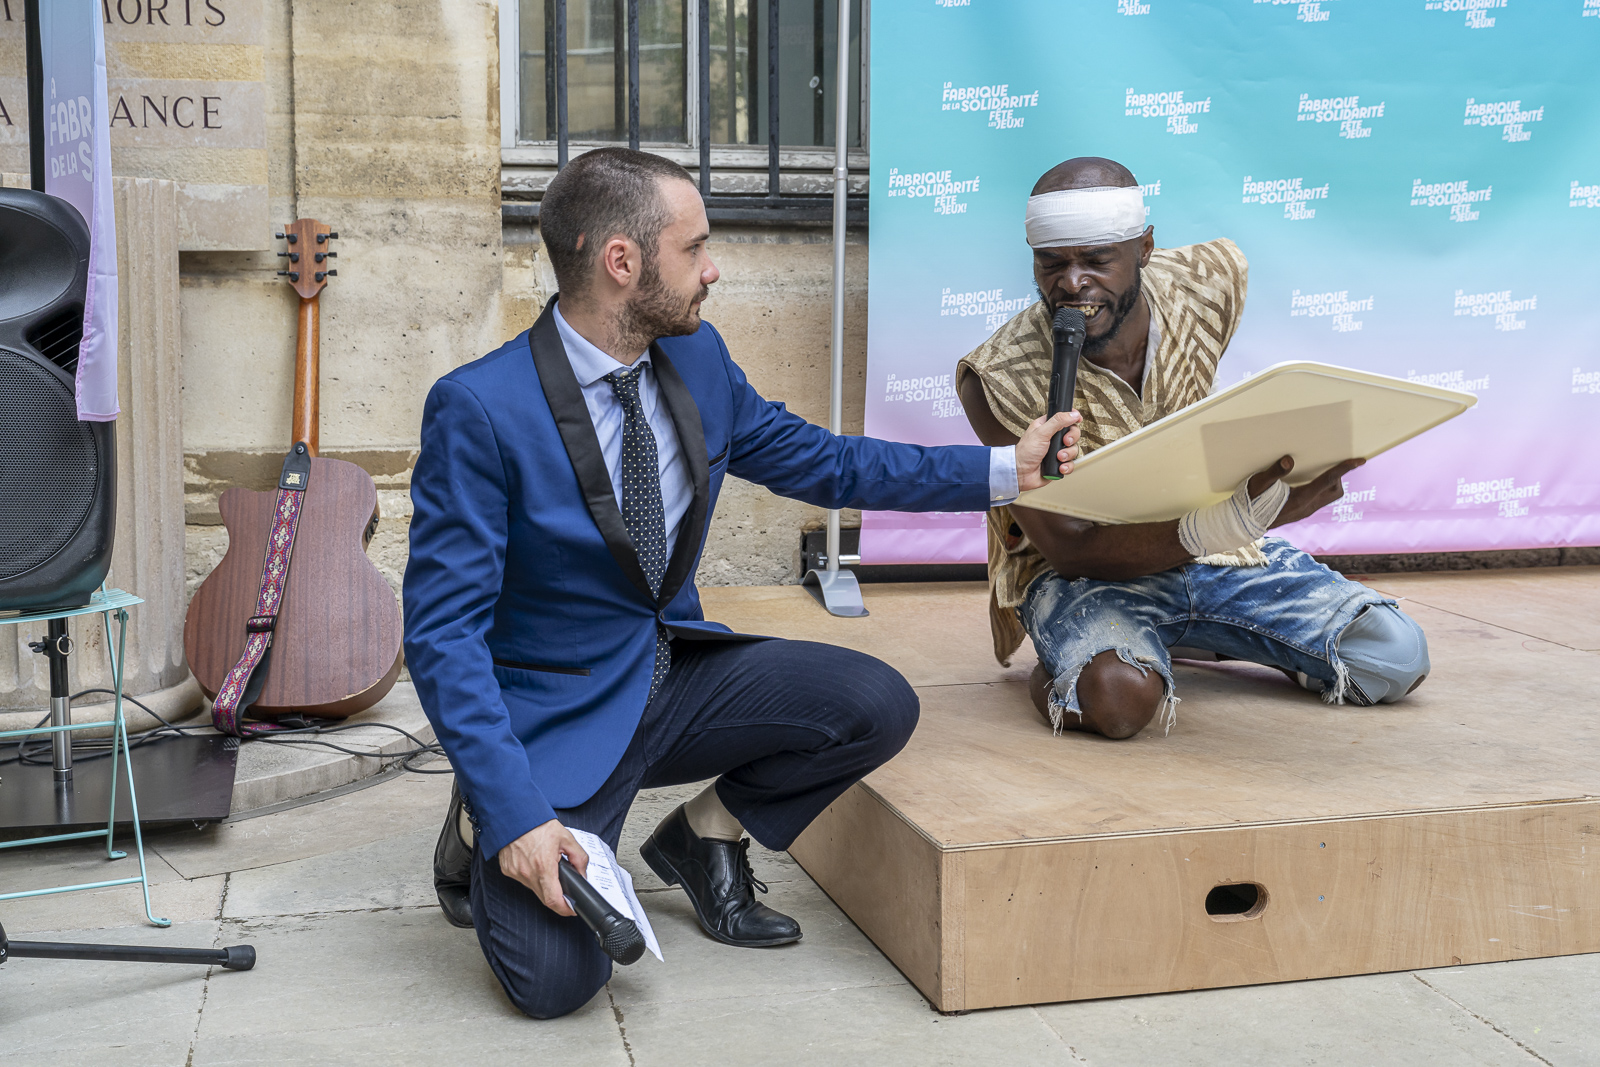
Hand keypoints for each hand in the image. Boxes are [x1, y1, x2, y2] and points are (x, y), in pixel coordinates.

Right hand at [497, 818, 589, 916]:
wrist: (513, 815)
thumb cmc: (537, 823)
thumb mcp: (566, 837)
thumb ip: (579, 858)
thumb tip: (582, 874)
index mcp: (543, 866)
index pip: (553, 899)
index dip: (565, 909)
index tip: (572, 910)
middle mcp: (527, 873)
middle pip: (544, 897)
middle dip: (556, 897)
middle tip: (565, 890)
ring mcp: (516, 873)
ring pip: (534, 889)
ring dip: (544, 885)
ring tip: (548, 868)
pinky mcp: (508, 870)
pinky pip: (523, 880)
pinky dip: (532, 876)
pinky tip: (535, 863)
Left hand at [1015, 410, 1083, 491]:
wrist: (1021, 473)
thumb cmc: (1025, 452)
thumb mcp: (1041, 432)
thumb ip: (1058, 422)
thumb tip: (1073, 414)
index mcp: (1047, 427)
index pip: (1065, 418)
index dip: (1073, 418)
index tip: (1078, 420)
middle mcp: (1053, 438)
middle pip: (1073, 434)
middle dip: (1071, 438)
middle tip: (1064, 442)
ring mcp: (1057, 451)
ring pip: (1074, 449)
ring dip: (1068, 454)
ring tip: (1058, 457)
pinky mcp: (1059, 464)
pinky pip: (1071, 464)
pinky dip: (1067, 466)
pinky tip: (1059, 467)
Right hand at [1247, 455, 1365, 528]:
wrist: (1245, 523)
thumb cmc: (1250, 501)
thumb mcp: (1259, 483)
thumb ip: (1274, 472)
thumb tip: (1289, 460)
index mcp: (1301, 498)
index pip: (1328, 480)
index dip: (1344, 469)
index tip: (1359, 460)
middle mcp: (1307, 507)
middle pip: (1335, 491)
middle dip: (1338, 477)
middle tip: (1329, 464)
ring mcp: (1306, 512)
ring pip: (1329, 497)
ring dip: (1330, 484)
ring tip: (1319, 473)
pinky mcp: (1302, 513)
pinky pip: (1320, 500)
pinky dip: (1321, 489)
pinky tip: (1309, 483)